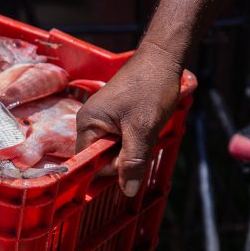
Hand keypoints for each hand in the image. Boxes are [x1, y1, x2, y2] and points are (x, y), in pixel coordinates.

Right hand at [75, 42, 182, 196]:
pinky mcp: (113, 117)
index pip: (90, 162)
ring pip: (114, 150)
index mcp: (88, 124)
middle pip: (102, 158)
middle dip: (124, 158)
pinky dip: (135, 140)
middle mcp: (89, 122)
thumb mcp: (142, 129)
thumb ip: (133, 162)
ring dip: (132, 149)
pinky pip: (120, 140)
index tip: (132, 160)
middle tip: (143, 140)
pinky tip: (145, 127)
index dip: (111, 169)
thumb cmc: (150, 88)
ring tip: (146, 130)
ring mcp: (101, 119)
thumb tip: (127, 191)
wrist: (162, 59)